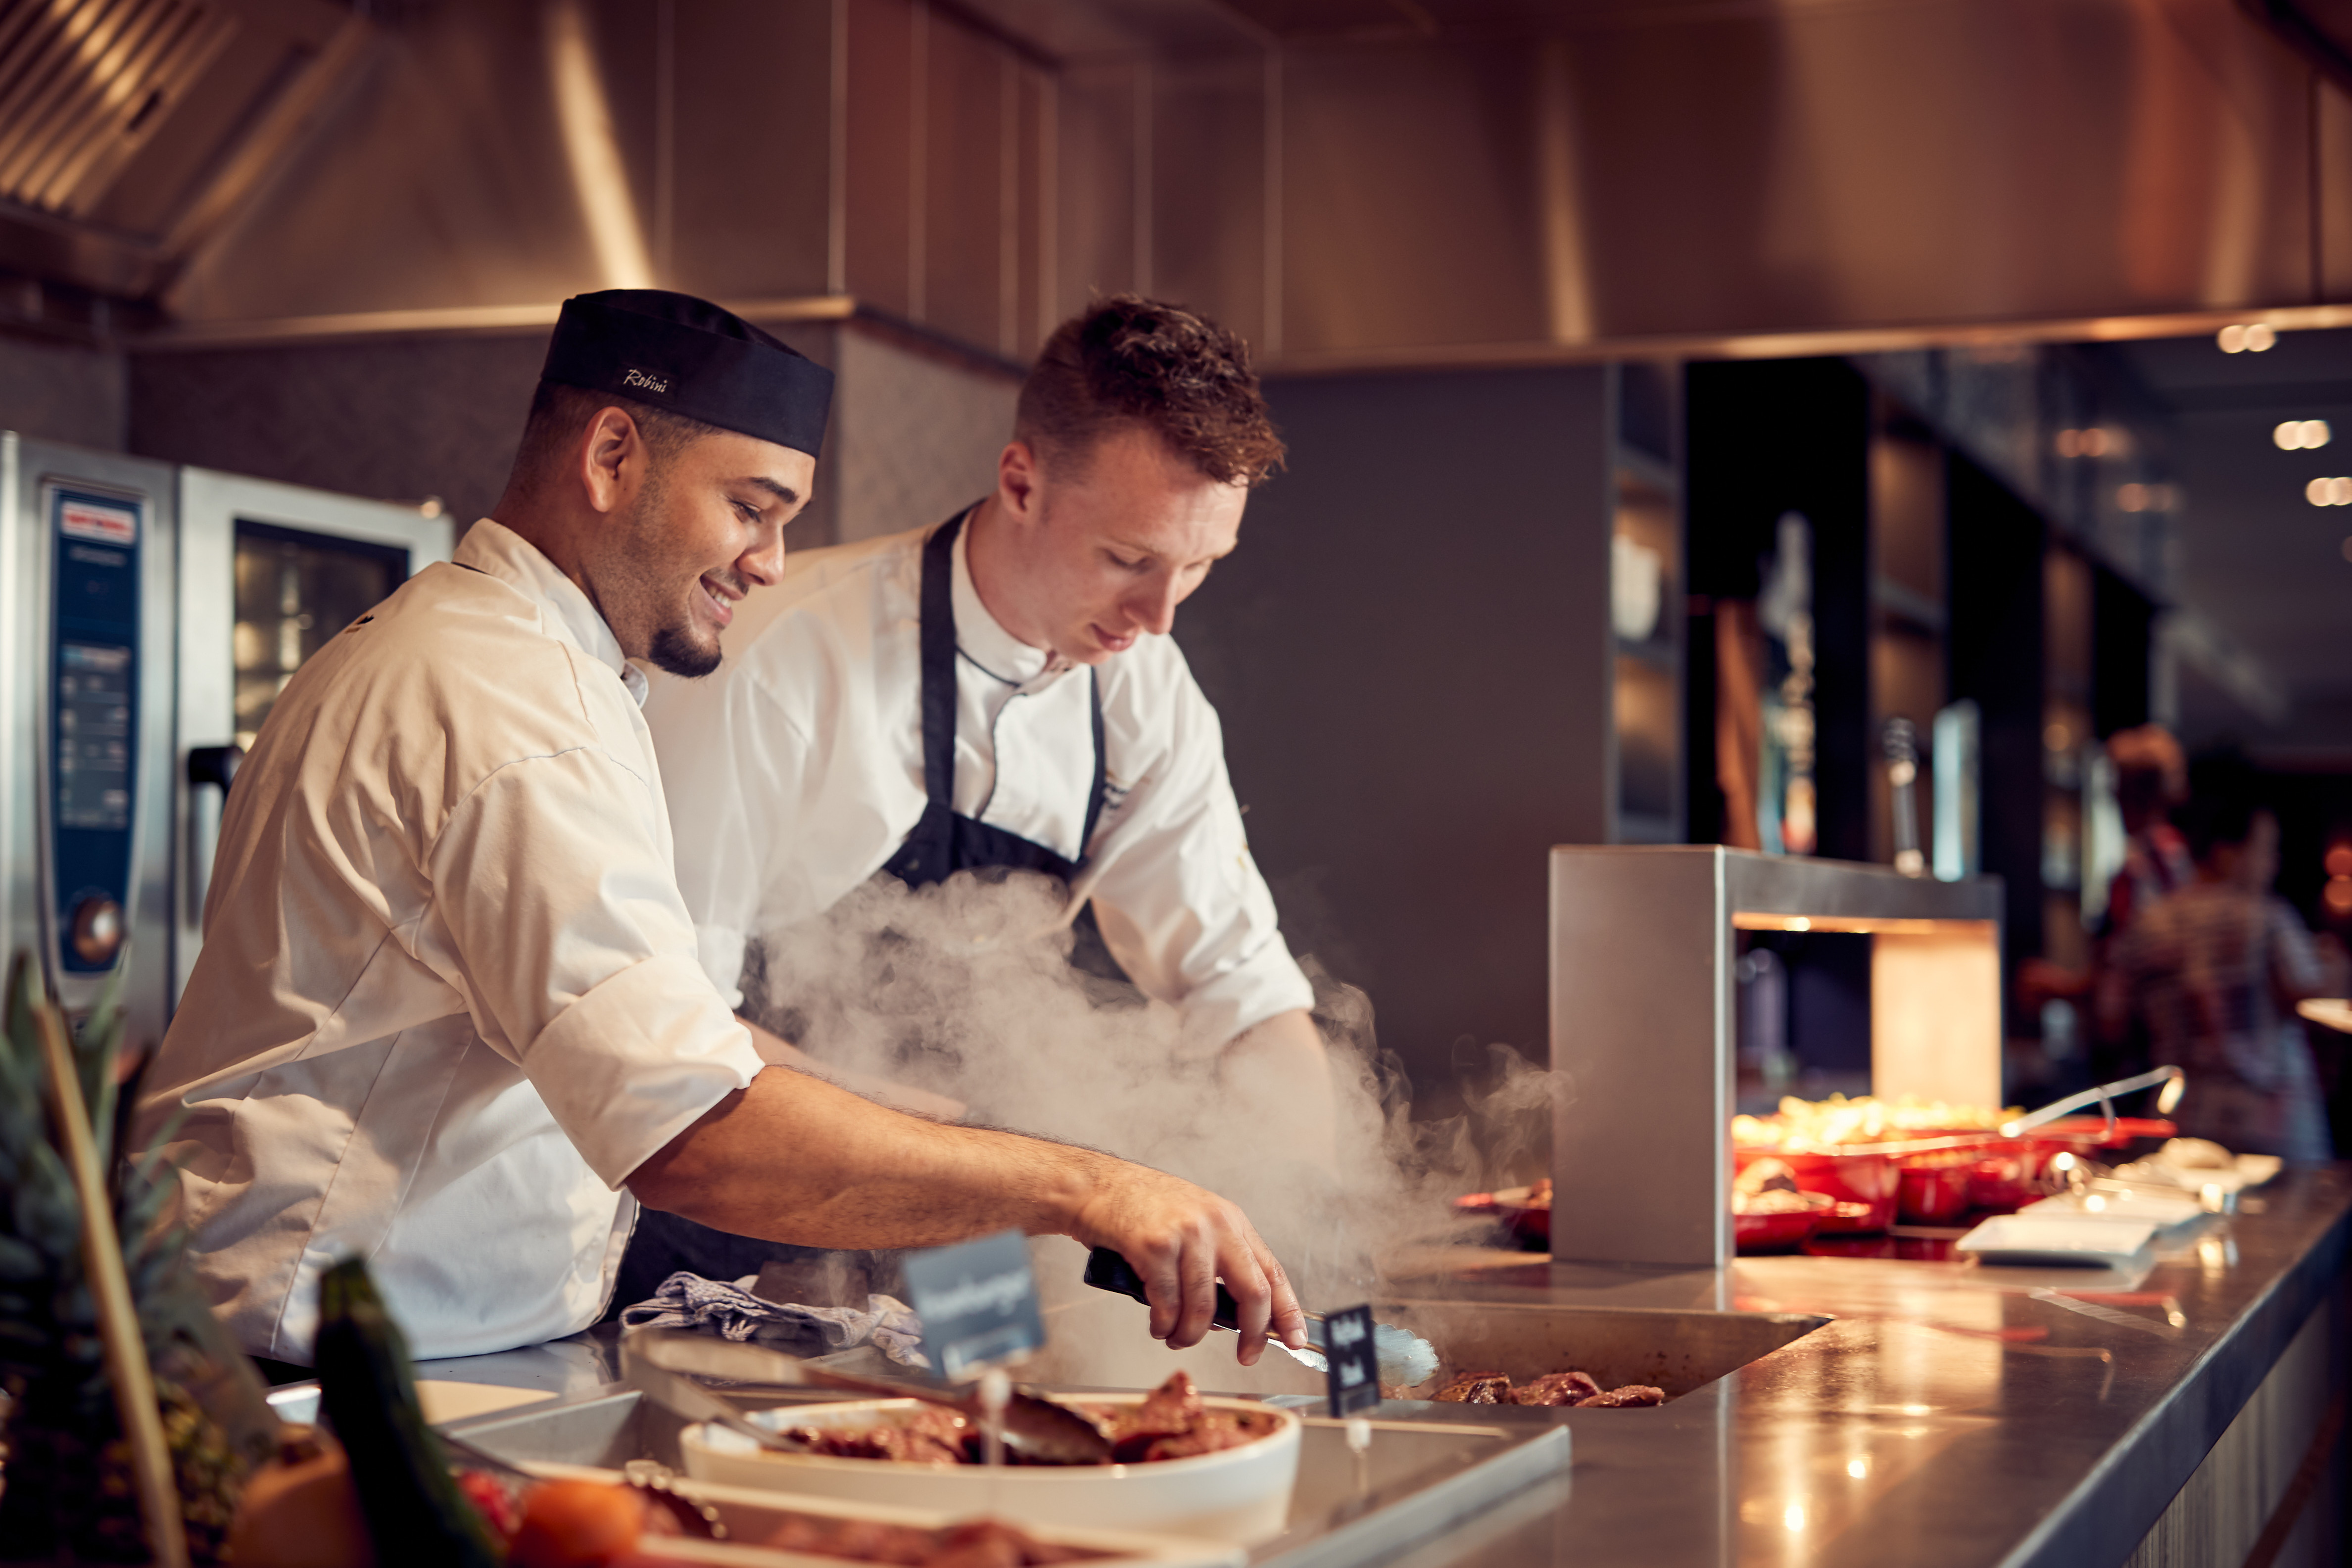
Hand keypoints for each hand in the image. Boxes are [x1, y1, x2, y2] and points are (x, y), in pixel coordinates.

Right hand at [1066, 1165, 1306, 1365]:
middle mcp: (1215, 1223)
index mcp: (1230, 1220)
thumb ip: (1217, 1260)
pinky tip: (1158, 1325)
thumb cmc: (1139, 1208)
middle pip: (1253, 1291)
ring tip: (1177, 1338)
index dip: (1288, 1310)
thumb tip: (1232, 1316)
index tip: (1296, 1338)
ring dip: (1191, 1334)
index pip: (1273, 1270)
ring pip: (1204, 1306)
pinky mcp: (1154, 1246)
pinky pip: (1168, 1303)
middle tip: (1246, 1355)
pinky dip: (1164, 1324)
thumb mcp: (1193, 1221)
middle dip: (1253, 1333)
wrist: (1095, 1186)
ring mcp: (1186, 1233)